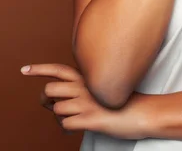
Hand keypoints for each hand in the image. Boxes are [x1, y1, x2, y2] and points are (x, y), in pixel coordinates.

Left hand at [20, 63, 152, 139]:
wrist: (140, 112)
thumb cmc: (118, 101)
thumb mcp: (98, 87)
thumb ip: (79, 87)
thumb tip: (55, 99)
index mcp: (86, 76)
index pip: (57, 70)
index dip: (39, 69)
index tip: (24, 70)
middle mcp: (85, 86)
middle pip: (49, 91)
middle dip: (48, 102)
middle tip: (56, 108)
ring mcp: (87, 102)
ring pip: (56, 109)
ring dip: (60, 118)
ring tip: (74, 120)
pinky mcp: (91, 118)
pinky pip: (65, 125)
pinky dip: (68, 129)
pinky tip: (79, 127)